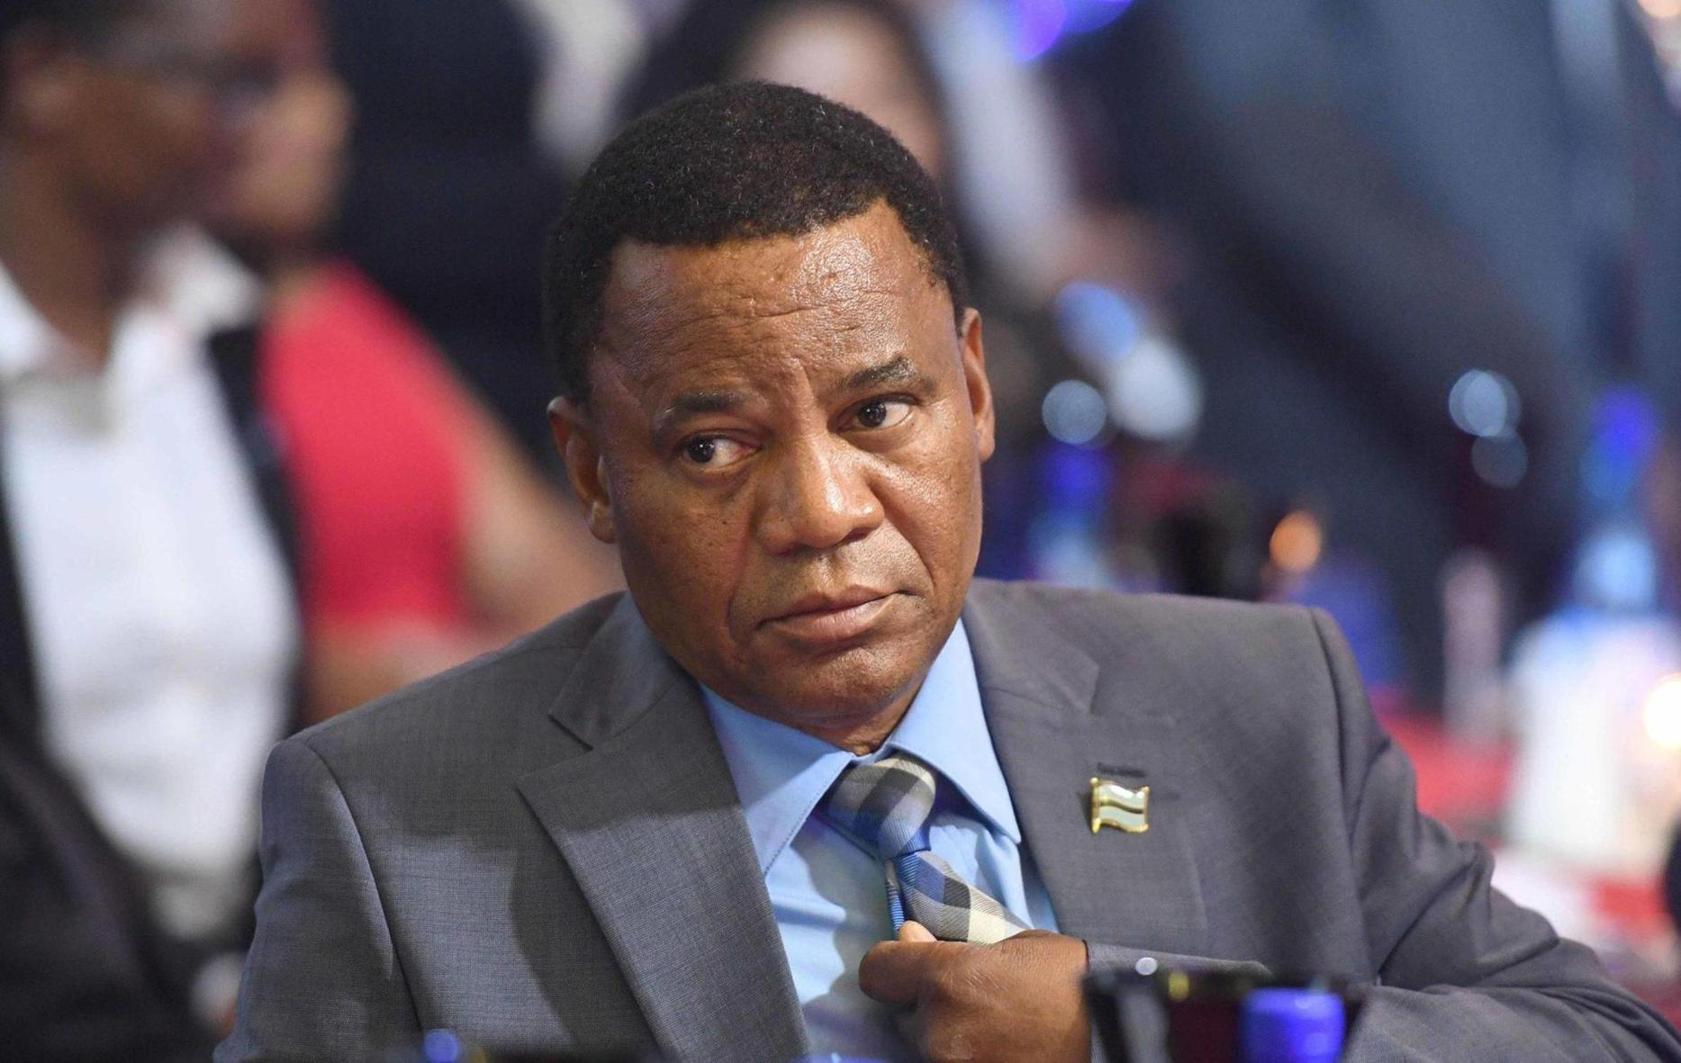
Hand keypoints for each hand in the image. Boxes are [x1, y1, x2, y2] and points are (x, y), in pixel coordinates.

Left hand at [858, 921, 1089, 1062]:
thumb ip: (955, 944)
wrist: (1118, 1039)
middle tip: (971, 999)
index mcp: (948, 978)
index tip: (913, 958)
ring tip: (992, 1027)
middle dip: (925, 1003)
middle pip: (901, 1014)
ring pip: (924, 1046)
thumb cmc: (1074, 983)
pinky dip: (964, 1054)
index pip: (877, 971)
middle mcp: (938, 1028)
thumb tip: (910, 937)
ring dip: (946, 1034)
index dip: (894, 962)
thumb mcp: (1016, 945)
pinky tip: (997, 1048)